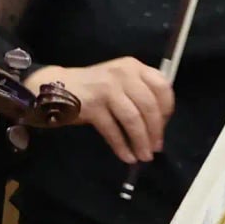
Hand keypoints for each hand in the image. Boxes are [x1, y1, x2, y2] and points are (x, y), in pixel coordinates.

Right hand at [33, 56, 175, 163]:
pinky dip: (122, 146)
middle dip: (155, 131)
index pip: (162, 86)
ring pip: (133, 120)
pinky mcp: (92, 106)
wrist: (57, 88)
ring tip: (143, 156)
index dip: (167, 110)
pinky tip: (127, 156)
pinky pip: (113, 130)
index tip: (164, 126)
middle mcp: (122, 74)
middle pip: (148, 106)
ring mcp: (106, 89)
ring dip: (141, 142)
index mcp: (133, 67)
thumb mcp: (120, 80)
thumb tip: (159, 124)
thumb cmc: (94, 88)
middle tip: (155, 148)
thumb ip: (140, 92)